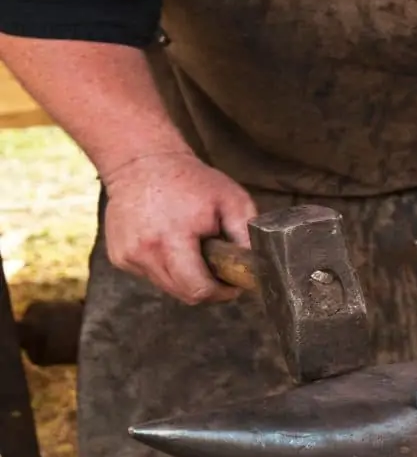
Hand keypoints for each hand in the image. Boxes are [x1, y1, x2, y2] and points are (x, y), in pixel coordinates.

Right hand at [101, 152, 257, 304]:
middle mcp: (144, 252)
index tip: (232, 284)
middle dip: (206, 287)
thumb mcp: (232, 200)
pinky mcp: (119, 257)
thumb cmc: (190, 180)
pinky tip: (171, 243)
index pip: (197, 289)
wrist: (142, 162)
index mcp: (172, 239)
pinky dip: (167, 268)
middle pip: (183, 294)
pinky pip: (151, 276)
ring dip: (185, 277)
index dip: (221, 292)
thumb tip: (257, 265)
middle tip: (218, 268)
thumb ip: (246, 235)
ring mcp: (128, 256)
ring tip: (194, 250)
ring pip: (167, 287)